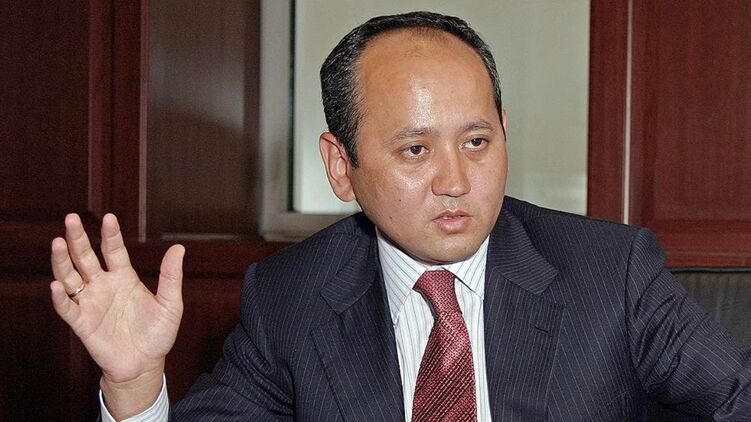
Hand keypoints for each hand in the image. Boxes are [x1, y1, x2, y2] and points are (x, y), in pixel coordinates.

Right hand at [50, 213, 184, 416]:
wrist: (145, 365)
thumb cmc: (158, 334)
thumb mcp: (170, 303)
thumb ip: (171, 276)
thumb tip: (179, 248)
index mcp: (124, 277)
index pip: (113, 250)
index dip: (110, 234)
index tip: (108, 217)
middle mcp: (103, 285)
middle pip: (86, 257)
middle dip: (78, 239)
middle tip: (71, 219)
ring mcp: (91, 302)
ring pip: (70, 277)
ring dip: (62, 261)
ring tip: (57, 243)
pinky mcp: (82, 323)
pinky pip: (66, 308)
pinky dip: (58, 297)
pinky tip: (56, 285)